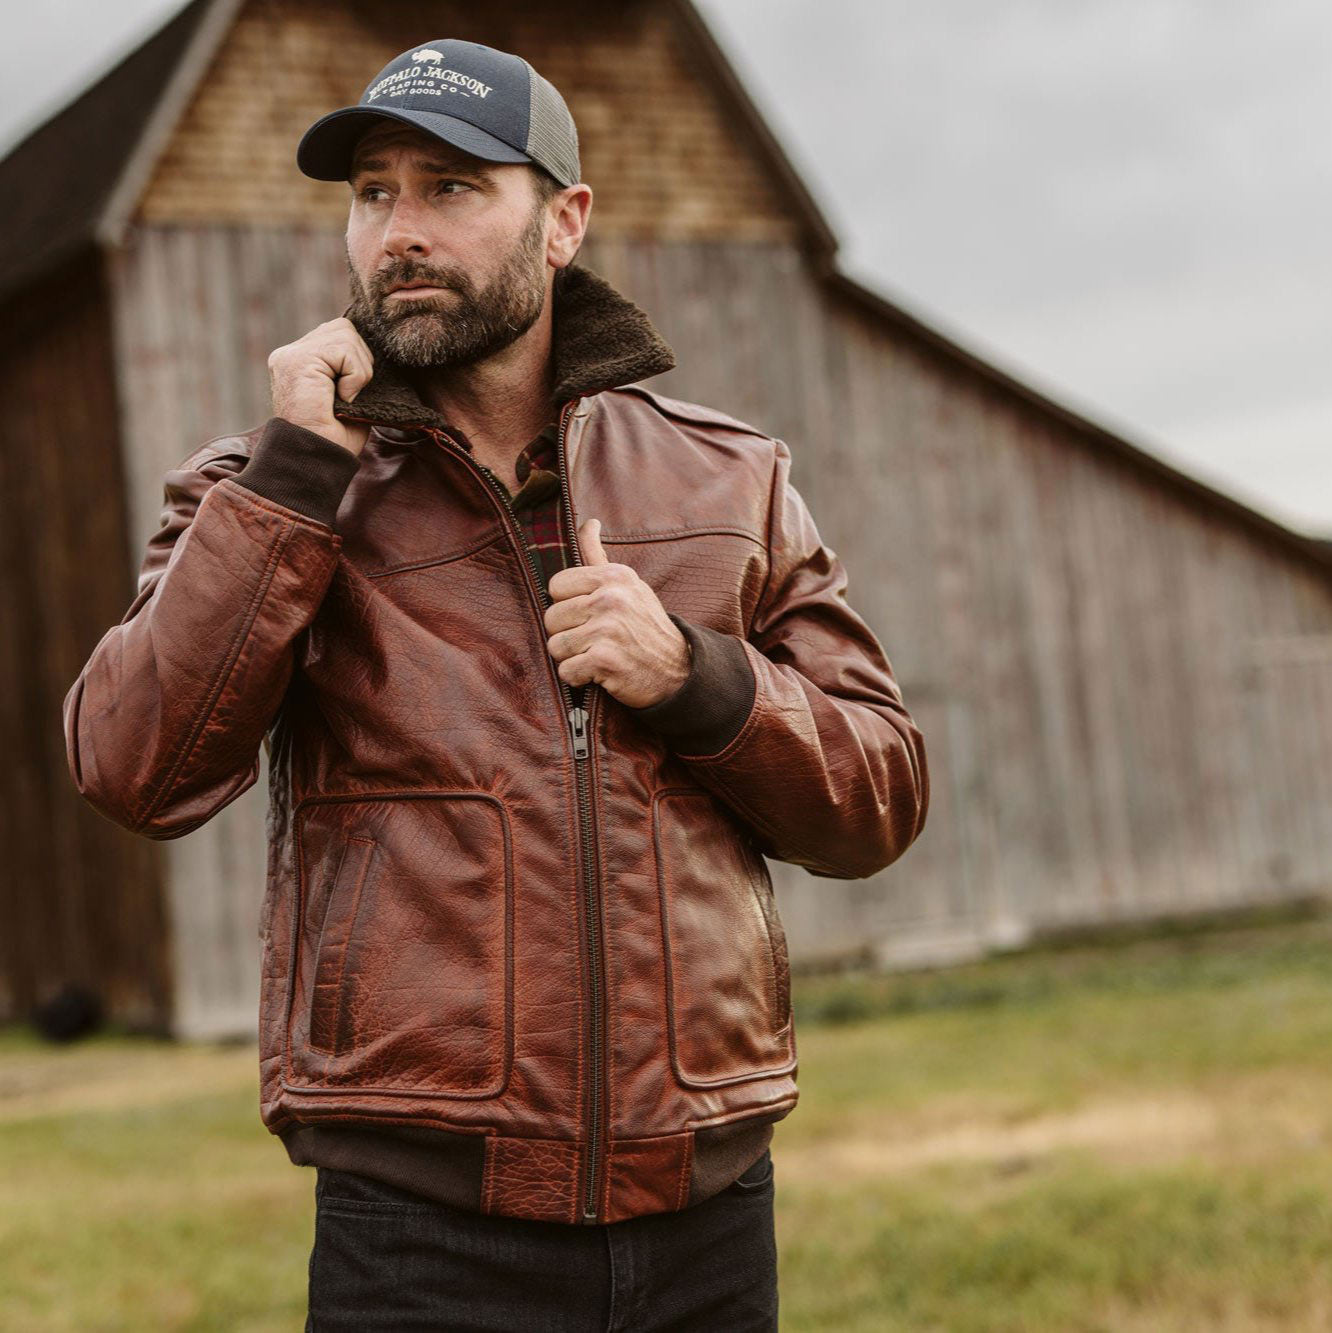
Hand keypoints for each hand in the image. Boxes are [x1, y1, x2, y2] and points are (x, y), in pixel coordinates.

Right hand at [267, 316, 373, 455]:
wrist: (318, 460)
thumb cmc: (335, 438)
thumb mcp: (349, 395)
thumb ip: (351, 367)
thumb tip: (373, 347)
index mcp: (299, 360)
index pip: (339, 333)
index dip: (357, 359)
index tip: (352, 392)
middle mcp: (290, 353)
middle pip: (344, 328)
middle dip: (360, 361)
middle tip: (351, 395)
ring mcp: (290, 355)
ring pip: (346, 335)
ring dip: (359, 371)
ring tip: (346, 398)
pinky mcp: (297, 361)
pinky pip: (345, 350)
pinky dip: (355, 376)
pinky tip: (343, 398)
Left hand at [544, 519, 692, 706]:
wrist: (679, 670)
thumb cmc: (645, 626)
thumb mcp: (628, 585)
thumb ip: (598, 555)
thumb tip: (588, 522)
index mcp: (614, 576)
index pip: (556, 586)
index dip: (568, 605)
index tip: (591, 615)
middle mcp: (611, 598)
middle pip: (551, 618)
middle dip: (569, 634)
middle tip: (598, 640)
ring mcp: (609, 629)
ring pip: (555, 646)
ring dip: (573, 658)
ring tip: (599, 654)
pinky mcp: (605, 660)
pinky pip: (566, 671)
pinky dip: (580, 678)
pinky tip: (602, 672)